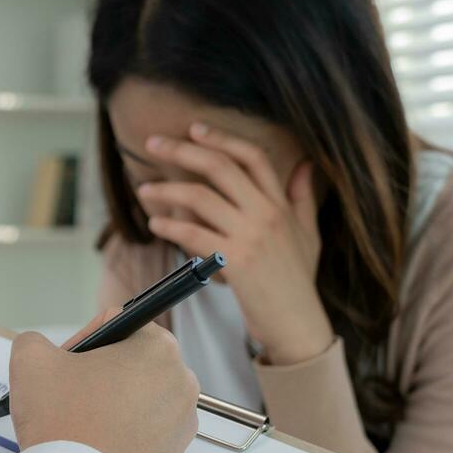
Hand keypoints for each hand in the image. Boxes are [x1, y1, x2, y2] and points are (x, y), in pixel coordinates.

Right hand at [8, 311, 199, 452]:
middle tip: (70, 397)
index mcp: (159, 349)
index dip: (87, 343)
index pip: (119, 327)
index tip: (67, 367)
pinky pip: (146, 439)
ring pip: (142, 402)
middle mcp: (182, 384)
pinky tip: (97, 449)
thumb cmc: (62, 416)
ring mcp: (183, 427)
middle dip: (103, 376)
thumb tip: (44, 351)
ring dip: (115, 407)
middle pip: (134, 366)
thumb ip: (36, 340)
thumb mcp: (31, 360)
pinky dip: (125, 440)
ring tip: (82, 426)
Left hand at [139, 123, 332, 365]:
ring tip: (145, 190)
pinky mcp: (235, 262)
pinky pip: (194, 235)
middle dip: (182, 151)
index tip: (194, 128)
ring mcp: (251, 236)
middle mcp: (266, 213)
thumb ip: (303, 197)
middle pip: (220, 168)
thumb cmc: (298, 281)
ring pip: (200, 198)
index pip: (252, 156)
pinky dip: (170, 227)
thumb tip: (306, 164)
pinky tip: (155, 224)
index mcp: (280, 203)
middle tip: (153, 144)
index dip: (221, 138)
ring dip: (166, 190)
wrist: (298, 323)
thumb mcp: (308, 233)